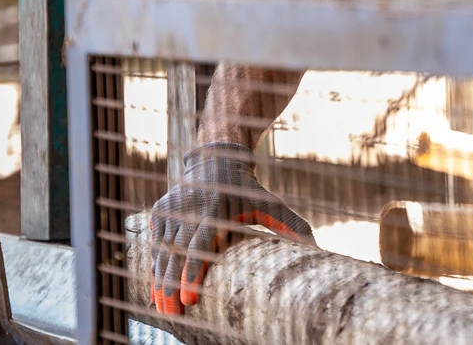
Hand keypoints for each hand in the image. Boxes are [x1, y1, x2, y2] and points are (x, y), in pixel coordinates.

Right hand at [147, 141, 312, 313]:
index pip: (200, 243)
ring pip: (161, 250)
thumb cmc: (249, 190)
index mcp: (216, 207)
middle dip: (171, 284)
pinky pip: (155, 242)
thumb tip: (317, 250)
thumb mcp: (272, 204)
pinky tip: (157, 289)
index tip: (189, 298)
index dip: (192, 272)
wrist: (216, 160)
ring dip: (159, 280)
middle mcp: (189, 207)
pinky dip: (155, 265)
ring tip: (163, 309)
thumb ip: (292, 226)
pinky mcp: (160, 210)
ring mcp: (172, 208)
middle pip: (175, 252)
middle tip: (174, 313)